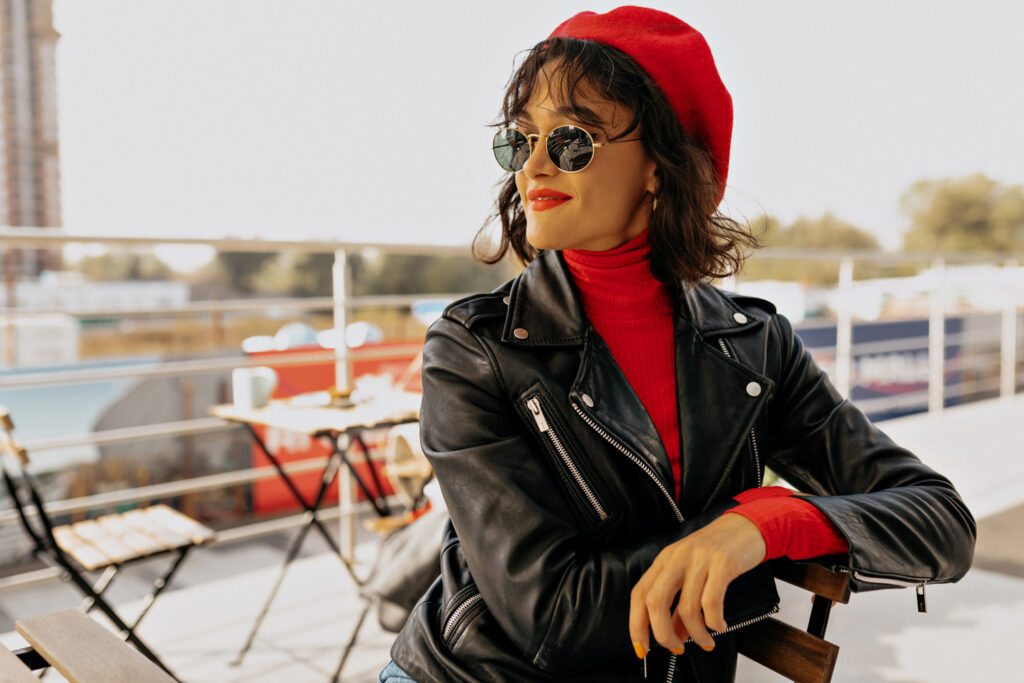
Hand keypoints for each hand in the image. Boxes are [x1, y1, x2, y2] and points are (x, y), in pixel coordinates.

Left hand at [629, 512, 765, 654]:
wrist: (747, 525)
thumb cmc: (717, 552)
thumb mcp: (691, 574)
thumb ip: (680, 604)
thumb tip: (675, 636)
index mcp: (664, 560)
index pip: (639, 594)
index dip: (636, 624)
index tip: (643, 648)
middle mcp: (677, 558)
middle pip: (655, 601)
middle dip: (662, 633)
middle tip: (677, 649)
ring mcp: (699, 559)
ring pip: (686, 607)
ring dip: (696, 634)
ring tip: (706, 643)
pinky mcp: (723, 563)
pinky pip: (712, 601)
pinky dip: (714, 622)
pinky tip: (720, 626)